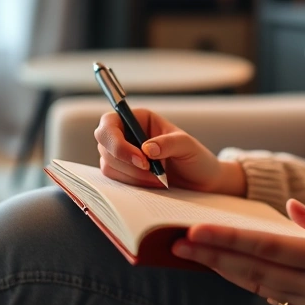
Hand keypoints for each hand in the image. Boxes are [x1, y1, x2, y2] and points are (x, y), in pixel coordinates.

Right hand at [94, 108, 244, 195]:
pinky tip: (153, 184)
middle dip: (126, 162)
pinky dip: (133, 184)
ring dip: (133, 176)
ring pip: (108, 165)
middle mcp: (125, 134)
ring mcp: (121, 155)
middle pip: (104, 144)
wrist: (200, 182)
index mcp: (138, 119)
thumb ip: (169, 143)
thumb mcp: (187, 146)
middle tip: (154, 172)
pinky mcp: (122, 173)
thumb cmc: (195, 158)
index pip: (109, 123)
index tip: (142, 159)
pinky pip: (115, 180)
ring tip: (159, 179)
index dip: (117, 141)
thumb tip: (146, 148)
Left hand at [171, 199, 304, 304]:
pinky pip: (279, 297)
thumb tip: (288, 208)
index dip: (231, 240)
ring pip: (262, 288)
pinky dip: (252, 281)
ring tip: (194, 254)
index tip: (197, 231)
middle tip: (178, 241)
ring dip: (226, 270)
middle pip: (256, 272)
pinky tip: (231, 268)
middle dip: (214, 256)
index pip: (271, 249)